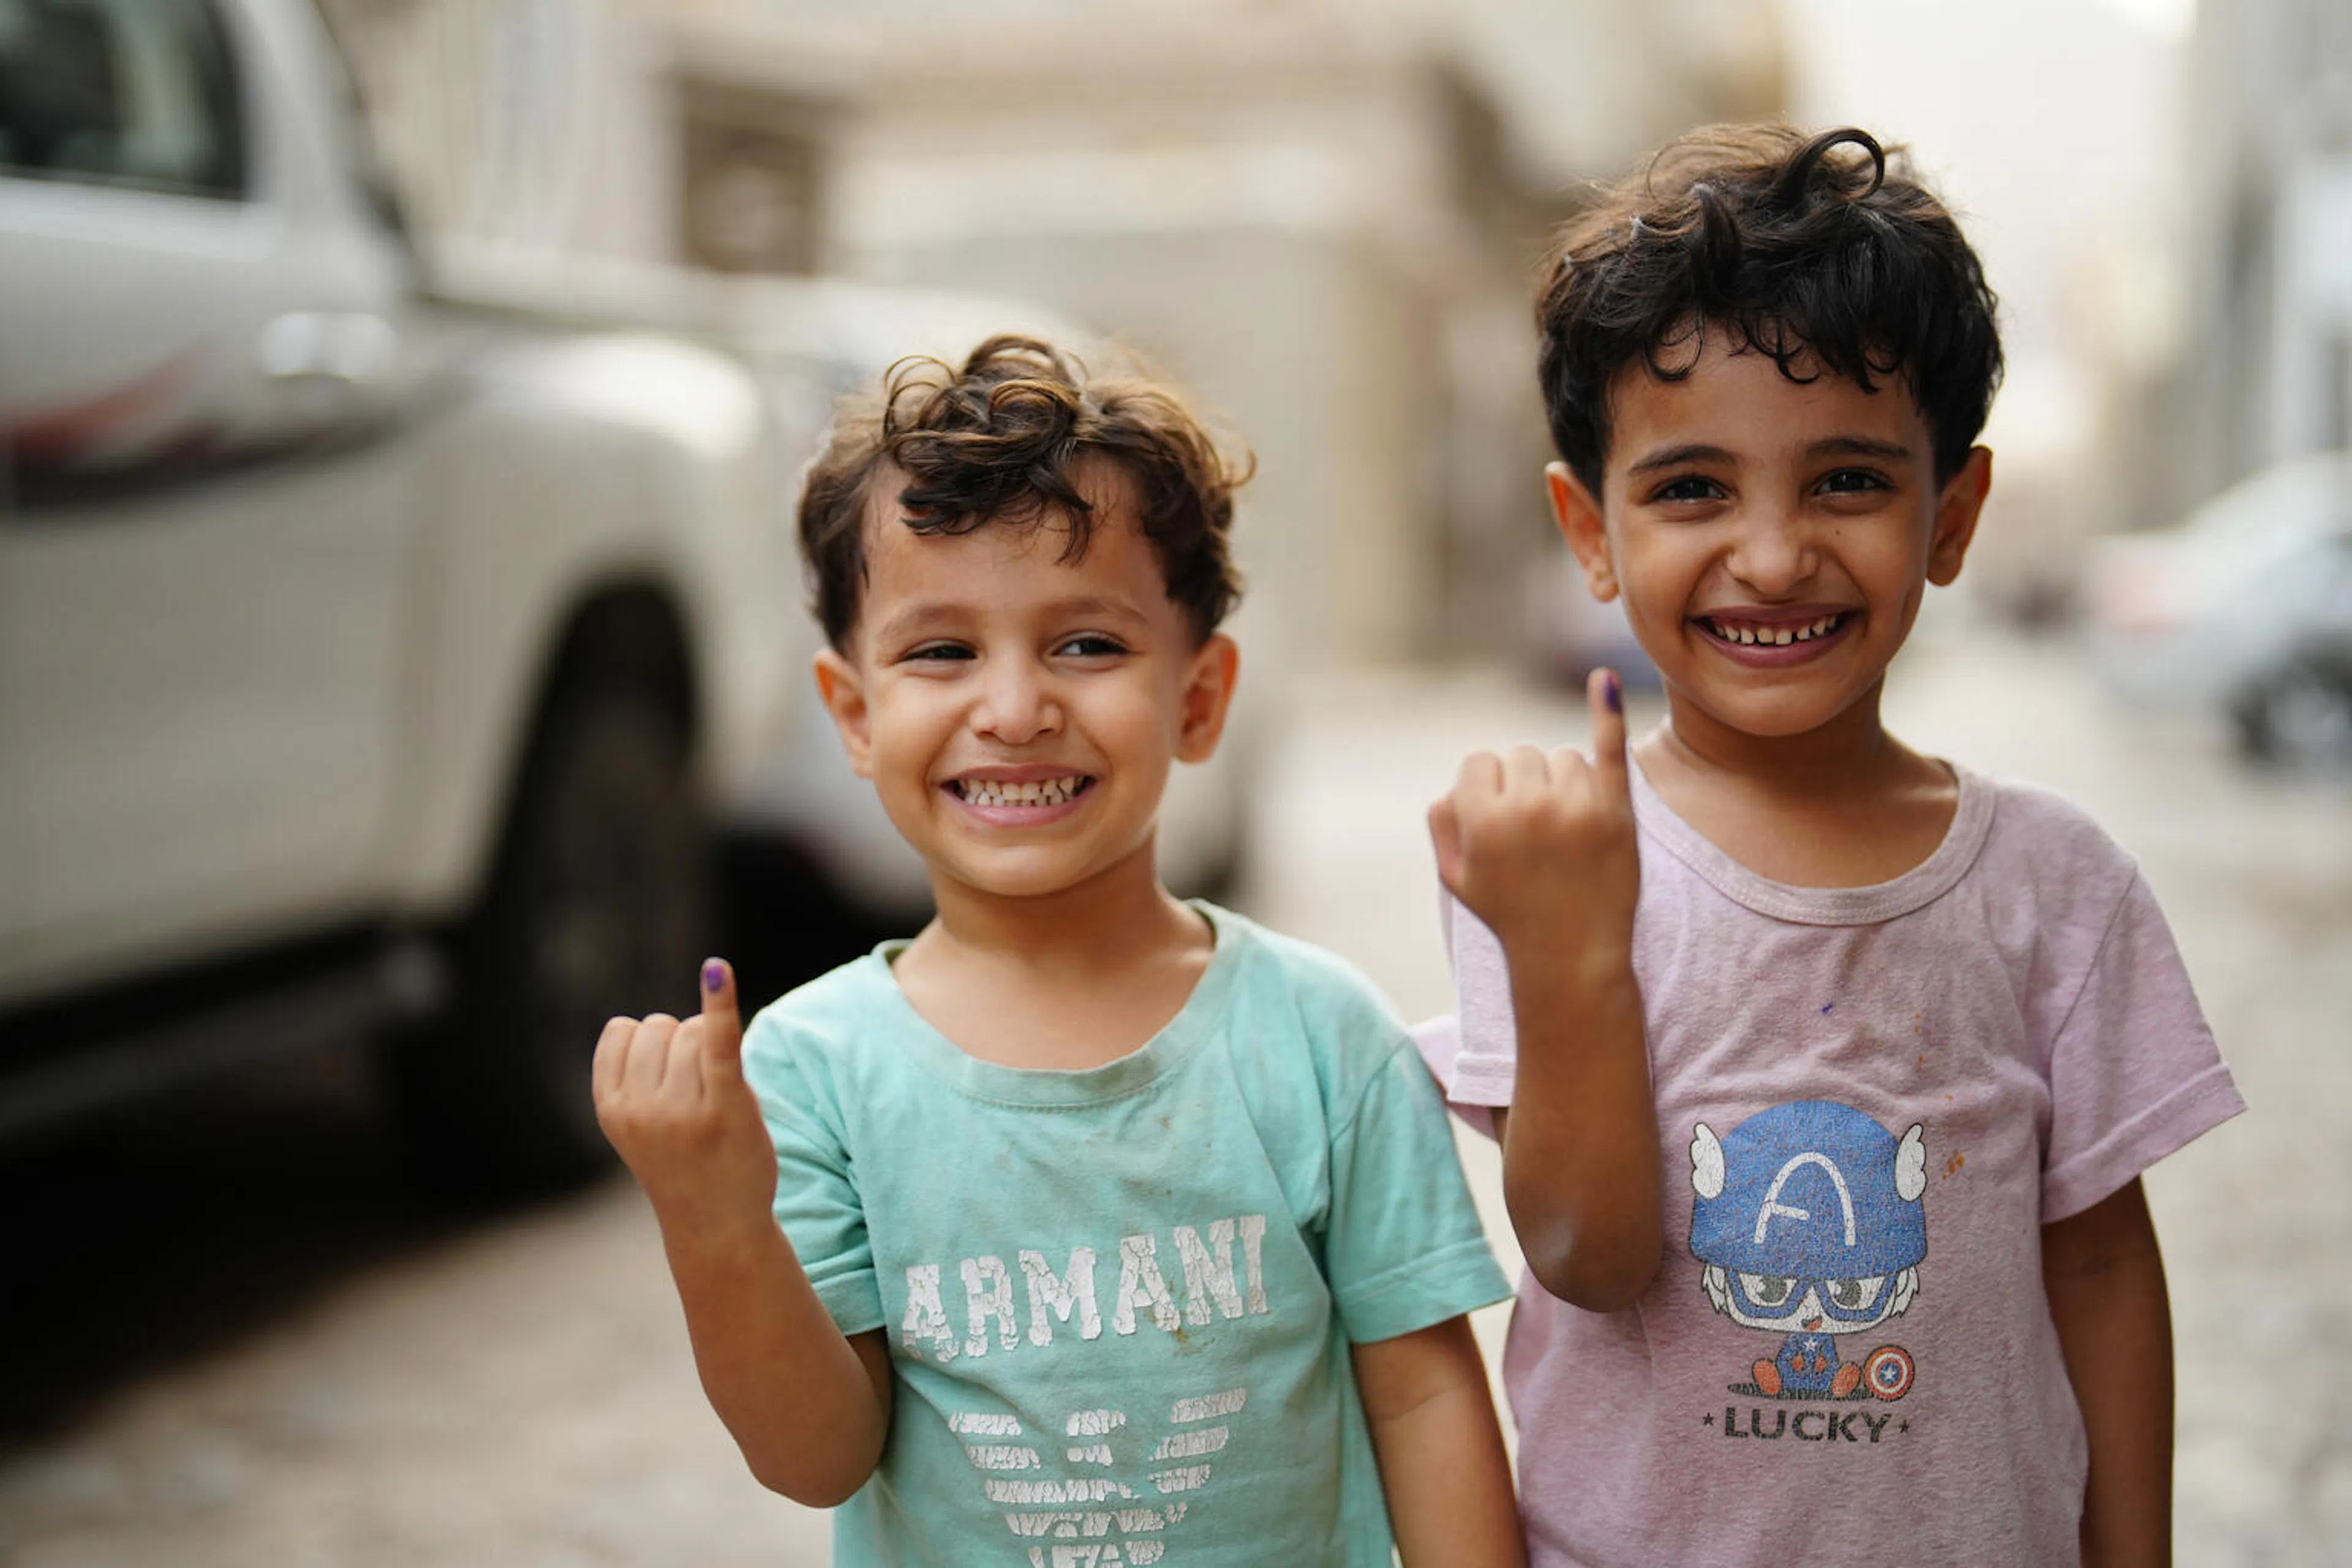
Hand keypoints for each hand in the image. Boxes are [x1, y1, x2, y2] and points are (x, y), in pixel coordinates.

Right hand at [593, 959, 777, 1244]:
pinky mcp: (728, 1106)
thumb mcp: (637, 1126)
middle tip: (697, 1097)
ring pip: (694, 1030)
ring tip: (716, 1098)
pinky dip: (719, 1001)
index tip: (664, 1081)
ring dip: (712, 1051)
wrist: (718, 1226)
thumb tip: (658, 1025)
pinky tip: (716, 970)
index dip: (650, 1045)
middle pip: (663, 1026)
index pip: (624, 1031)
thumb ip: (634, 1078)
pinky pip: (720, 1040)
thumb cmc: (682, 1166)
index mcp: (610, 1107)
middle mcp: (640, 1108)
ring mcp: (683, 1109)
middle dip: (683, 1046)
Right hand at [1428, 667, 1636, 964]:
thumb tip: (1463, 780)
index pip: (1479, 763)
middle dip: (1522, 785)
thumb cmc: (1509, 913)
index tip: (1496, 826)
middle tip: (1534, 835)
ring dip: (1560, 782)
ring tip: (1565, 832)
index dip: (1485, 791)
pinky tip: (1605, 679)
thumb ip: (1442, 820)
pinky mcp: (1617, 812)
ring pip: (1562, 756)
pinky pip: (1609, 749)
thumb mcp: (1455, 876)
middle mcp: (1529, 807)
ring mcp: (1577, 807)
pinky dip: (1608, 710)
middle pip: (1520, 755)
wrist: (1572, 957)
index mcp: (1483, 820)